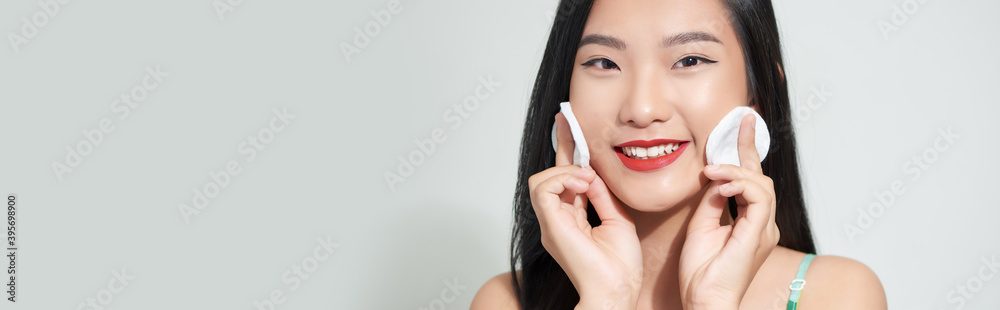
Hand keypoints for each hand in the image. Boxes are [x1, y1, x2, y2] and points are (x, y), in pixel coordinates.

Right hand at [528, 113, 643, 308]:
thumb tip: (593, 172)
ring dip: (566, 170)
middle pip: (550, 173)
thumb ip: (602, 194)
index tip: (569, 124)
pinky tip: (583, 184)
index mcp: (570, 219)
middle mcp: (556, 219)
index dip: (567, 151)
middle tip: (569, 121)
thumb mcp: (617, 218)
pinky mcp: (550, 224)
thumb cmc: (619, 266)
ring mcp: (550, 222)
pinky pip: (543, 188)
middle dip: (561, 145)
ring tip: (588, 179)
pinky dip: (563, 179)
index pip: (564, 178)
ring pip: (541, 178)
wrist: (616, 290)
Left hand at [678, 114, 779, 309]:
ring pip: (762, 184)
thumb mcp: (701, 226)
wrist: (705, 300)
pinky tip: (719, 187)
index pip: (751, 180)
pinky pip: (759, 198)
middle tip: (741, 123)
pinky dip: (740, 186)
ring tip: (712, 170)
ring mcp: (764, 229)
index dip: (746, 151)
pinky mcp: (759, 234)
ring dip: (735, 170)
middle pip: (760, 177)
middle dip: (749, 147)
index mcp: (749, 222)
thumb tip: (714, 179)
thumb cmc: (701, 272)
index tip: (743, 124)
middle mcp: (762, 223)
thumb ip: (711, 202)